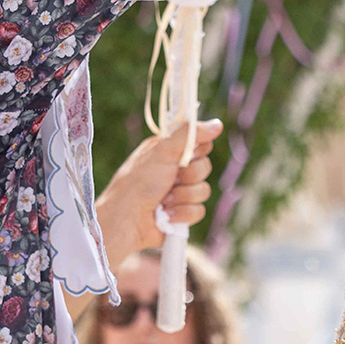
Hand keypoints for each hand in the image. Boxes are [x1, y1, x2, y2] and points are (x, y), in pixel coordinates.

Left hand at [95, 120, 221, 258]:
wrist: (127, 220)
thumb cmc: (139, 182)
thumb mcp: (163, 151)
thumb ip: (190, 135)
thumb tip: (217, 124)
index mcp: (169, 151)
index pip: (199, 143)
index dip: (197, 149)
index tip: (187, 152)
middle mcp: (175, 170)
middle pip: (205, 166)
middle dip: (189, 175)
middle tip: (171, 178)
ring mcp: (179, 192)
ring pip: (203, 190)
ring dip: (183, 196)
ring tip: (164, 199)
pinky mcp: (182, 213)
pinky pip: (199, 210)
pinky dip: (182, 213)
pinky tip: (166, 214)